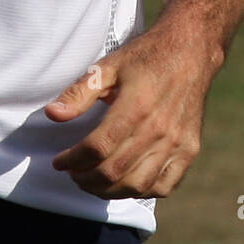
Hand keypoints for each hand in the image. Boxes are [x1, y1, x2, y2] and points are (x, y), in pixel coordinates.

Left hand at [45, 28, 216, 199]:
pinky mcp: (189, 150)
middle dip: (86, 179)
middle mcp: (158, 129)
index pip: (97, 148)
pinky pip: (164, 186)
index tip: (59, 162)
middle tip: (73, 174)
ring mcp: (177, 143)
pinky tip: (125, 182)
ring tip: (93, 181)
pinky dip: (141, 191)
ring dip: (109, 191)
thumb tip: (53, 114)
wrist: (190, 51)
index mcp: (135, 106)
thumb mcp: (108, 66)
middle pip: (115, 171)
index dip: (73, 160)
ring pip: (137, 185)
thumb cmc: (145, 57)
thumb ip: (79, 93)